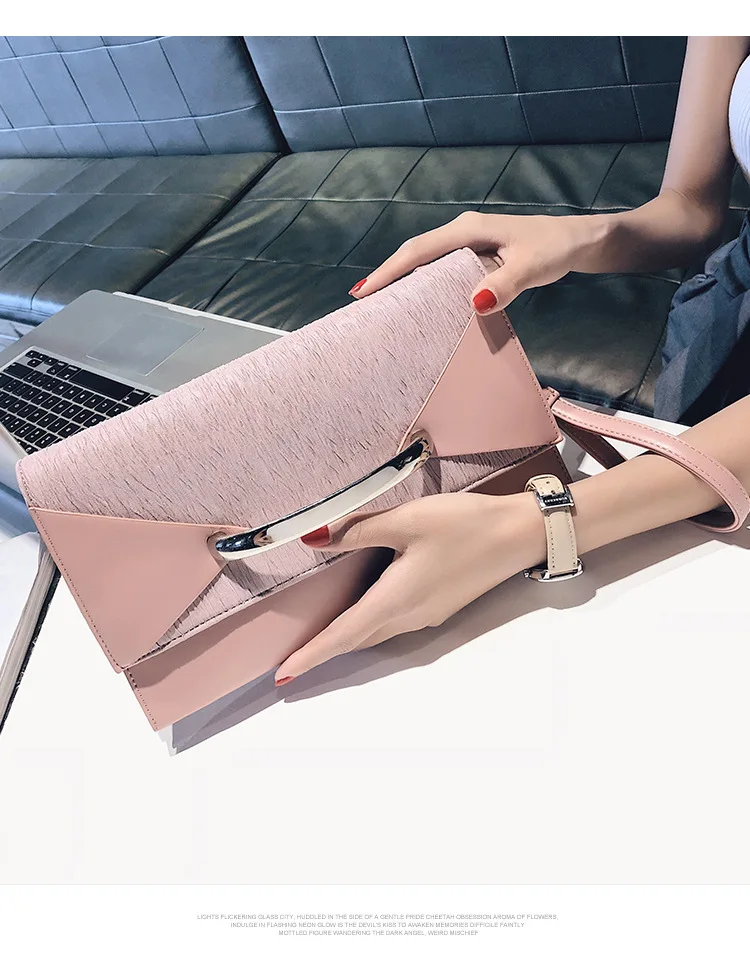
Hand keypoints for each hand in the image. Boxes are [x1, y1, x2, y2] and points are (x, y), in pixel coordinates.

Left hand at [273, 491, 545, 685]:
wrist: (519, 534)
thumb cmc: (463, 524)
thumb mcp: (407, 519)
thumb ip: (358, 530)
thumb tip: (312, 538)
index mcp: (396, 598)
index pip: (343, 634)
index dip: (312, 654)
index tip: (284, 675)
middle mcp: (409, 616)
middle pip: (357, 640)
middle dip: (324, 652)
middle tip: (292, 662)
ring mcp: (427, 614)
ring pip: (376, 634)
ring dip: (347, 640)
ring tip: (319, 641)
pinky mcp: (440, 606)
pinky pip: (394, 624)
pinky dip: (369, 627)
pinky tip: (364, 613)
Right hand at [349, 210, 591, 313]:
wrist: (578, 241)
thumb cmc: (555, 249)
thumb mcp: (533, 267)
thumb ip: (505, 284)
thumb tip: (473, 303)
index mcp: (469, 230)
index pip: (419, 251)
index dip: (390, 271)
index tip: (364, 292)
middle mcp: (462, 231)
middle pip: (414, 252)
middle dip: (386, 274)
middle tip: (360, 302)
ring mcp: (467, 241)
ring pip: (424, 259)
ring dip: (400, 277)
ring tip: (377, 302)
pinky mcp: (474, 253)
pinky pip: (437, 266)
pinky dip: (419, 280)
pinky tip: (413, 298)